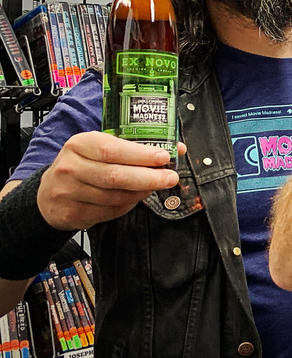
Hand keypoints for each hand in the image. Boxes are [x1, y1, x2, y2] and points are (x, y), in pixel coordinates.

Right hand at [37, 133, 182, 230]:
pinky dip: (127, 205)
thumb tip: (177, 149)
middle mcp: (70, 167)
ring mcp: (68, 191)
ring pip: (114, 196)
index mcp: (80, 144)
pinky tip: (134, 198)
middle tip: (170, 178)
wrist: (49, 193)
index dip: (140, 155)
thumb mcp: (100, 149)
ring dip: (140, 193)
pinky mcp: (71, 213)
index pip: (112, 149)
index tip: (164, 158)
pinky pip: (108, 212)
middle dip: (148, 178)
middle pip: (115, 175)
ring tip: (154, 187)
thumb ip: (135, 148)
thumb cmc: (83, 166)